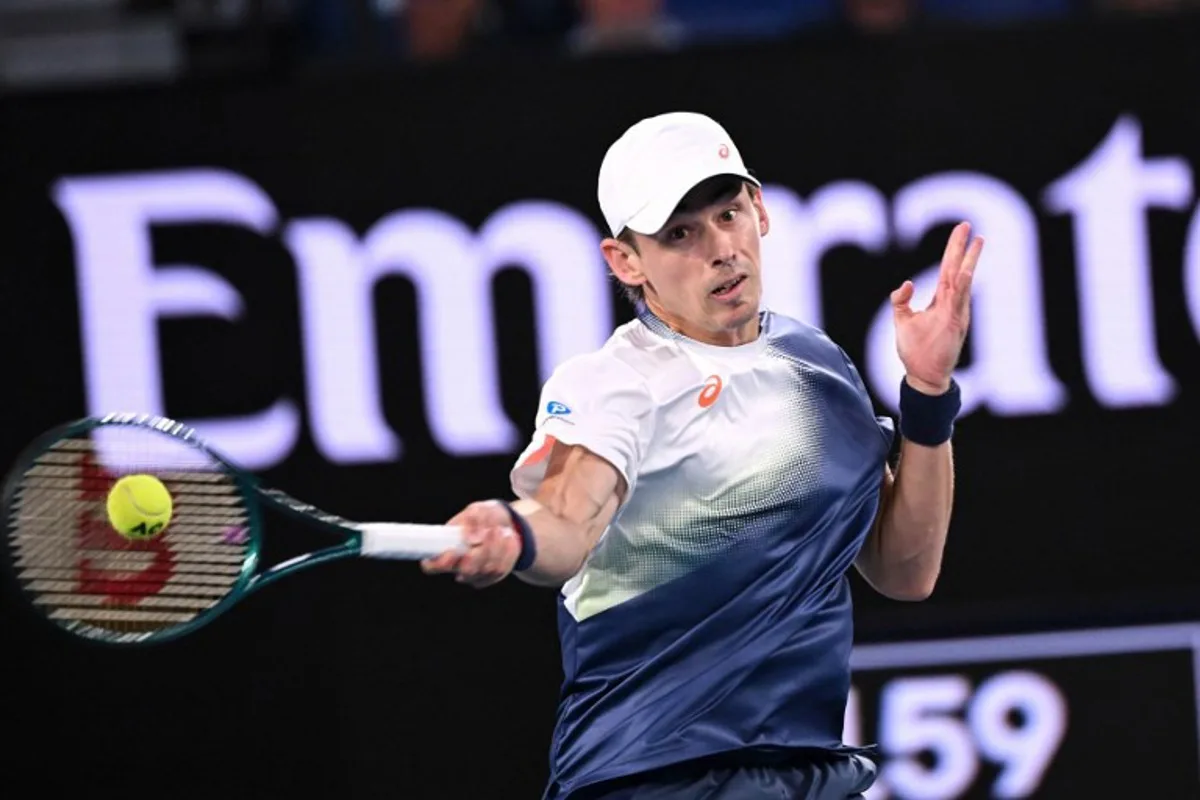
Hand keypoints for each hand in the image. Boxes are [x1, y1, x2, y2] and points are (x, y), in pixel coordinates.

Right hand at [420, 500, 521, 588]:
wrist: (502, 523)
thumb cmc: (482, 518)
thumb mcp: (477, 510)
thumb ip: (472, 520)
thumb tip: (472, 538)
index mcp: (445, 550)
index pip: (432, 566)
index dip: (440, 562)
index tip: (452, 551)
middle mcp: (458, 567)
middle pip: (467, 571)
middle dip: (480, 552)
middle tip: (488, 531)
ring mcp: (476, 574)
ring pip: (488, 569)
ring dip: (496, 547)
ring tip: (500, 530)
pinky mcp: (493, 576)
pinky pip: (502, 568)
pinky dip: (507, 551)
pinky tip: (508, 538)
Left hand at [891, 221, 983, 393]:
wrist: (922, 376)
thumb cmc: (915, 351)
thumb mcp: (902, 320)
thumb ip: (901, 301)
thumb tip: (907, 283)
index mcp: (941, 300)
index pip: (948, 268)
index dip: (953, 249)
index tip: (961, 231)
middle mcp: (951, 303)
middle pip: (957, 269)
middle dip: (963, 248)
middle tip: (968, 225)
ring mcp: (955, 313)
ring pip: (963, 282)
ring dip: (968, 262)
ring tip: (976, 242)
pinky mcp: (954, 325)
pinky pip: (958, 302)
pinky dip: (961, 287)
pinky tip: (964, 272)